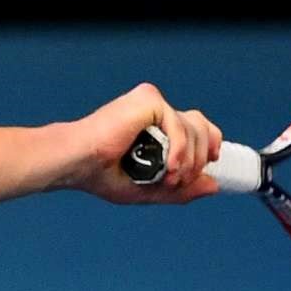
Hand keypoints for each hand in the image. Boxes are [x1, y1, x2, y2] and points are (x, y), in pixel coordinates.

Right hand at [69, 83, 222, 204]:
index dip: (210, 142)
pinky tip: (169, 165)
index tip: (211, 162)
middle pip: (201, 126)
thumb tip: (213, 186)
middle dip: (199, 158)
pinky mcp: (148, 100)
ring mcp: (152, 104)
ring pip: (194, 128)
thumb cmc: (100, 174)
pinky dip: (179, 149)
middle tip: (180, 180)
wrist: (77, 164)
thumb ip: (181, 189)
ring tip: (170, 177)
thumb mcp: (149, 190)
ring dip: (189, 159)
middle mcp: (155, 111)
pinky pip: (179, 124)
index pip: (197, 126)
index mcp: (154, 127)